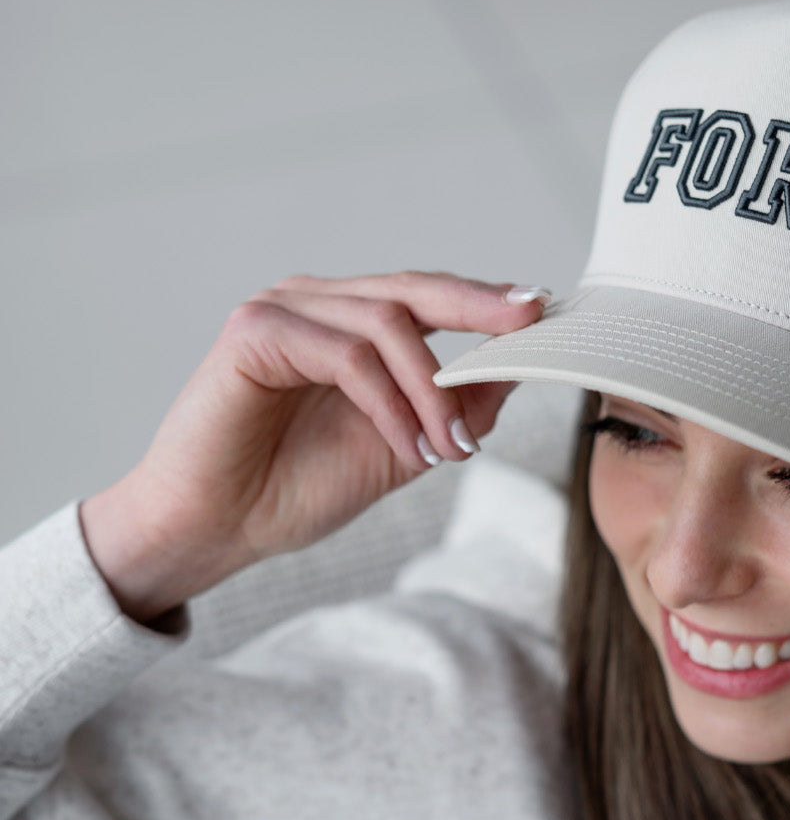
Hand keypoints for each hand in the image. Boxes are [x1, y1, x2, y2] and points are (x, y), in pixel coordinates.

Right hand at [79, 271, 547, 623]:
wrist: (217, 528)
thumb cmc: (295, 487)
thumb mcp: (404, 447)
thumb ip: (454, 408)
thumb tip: (517, 372)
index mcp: (347, 322)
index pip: (426, 297)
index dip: (485, 302)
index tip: (543, 311)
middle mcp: (315, 304)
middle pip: (413, 291)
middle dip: (479, 311)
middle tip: (529, 328)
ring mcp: (281, 311)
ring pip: (387, 326)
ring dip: (433, 393)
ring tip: (451, 448)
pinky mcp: (253, 333)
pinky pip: (347, 356)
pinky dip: (389, 404)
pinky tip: (407, 447)